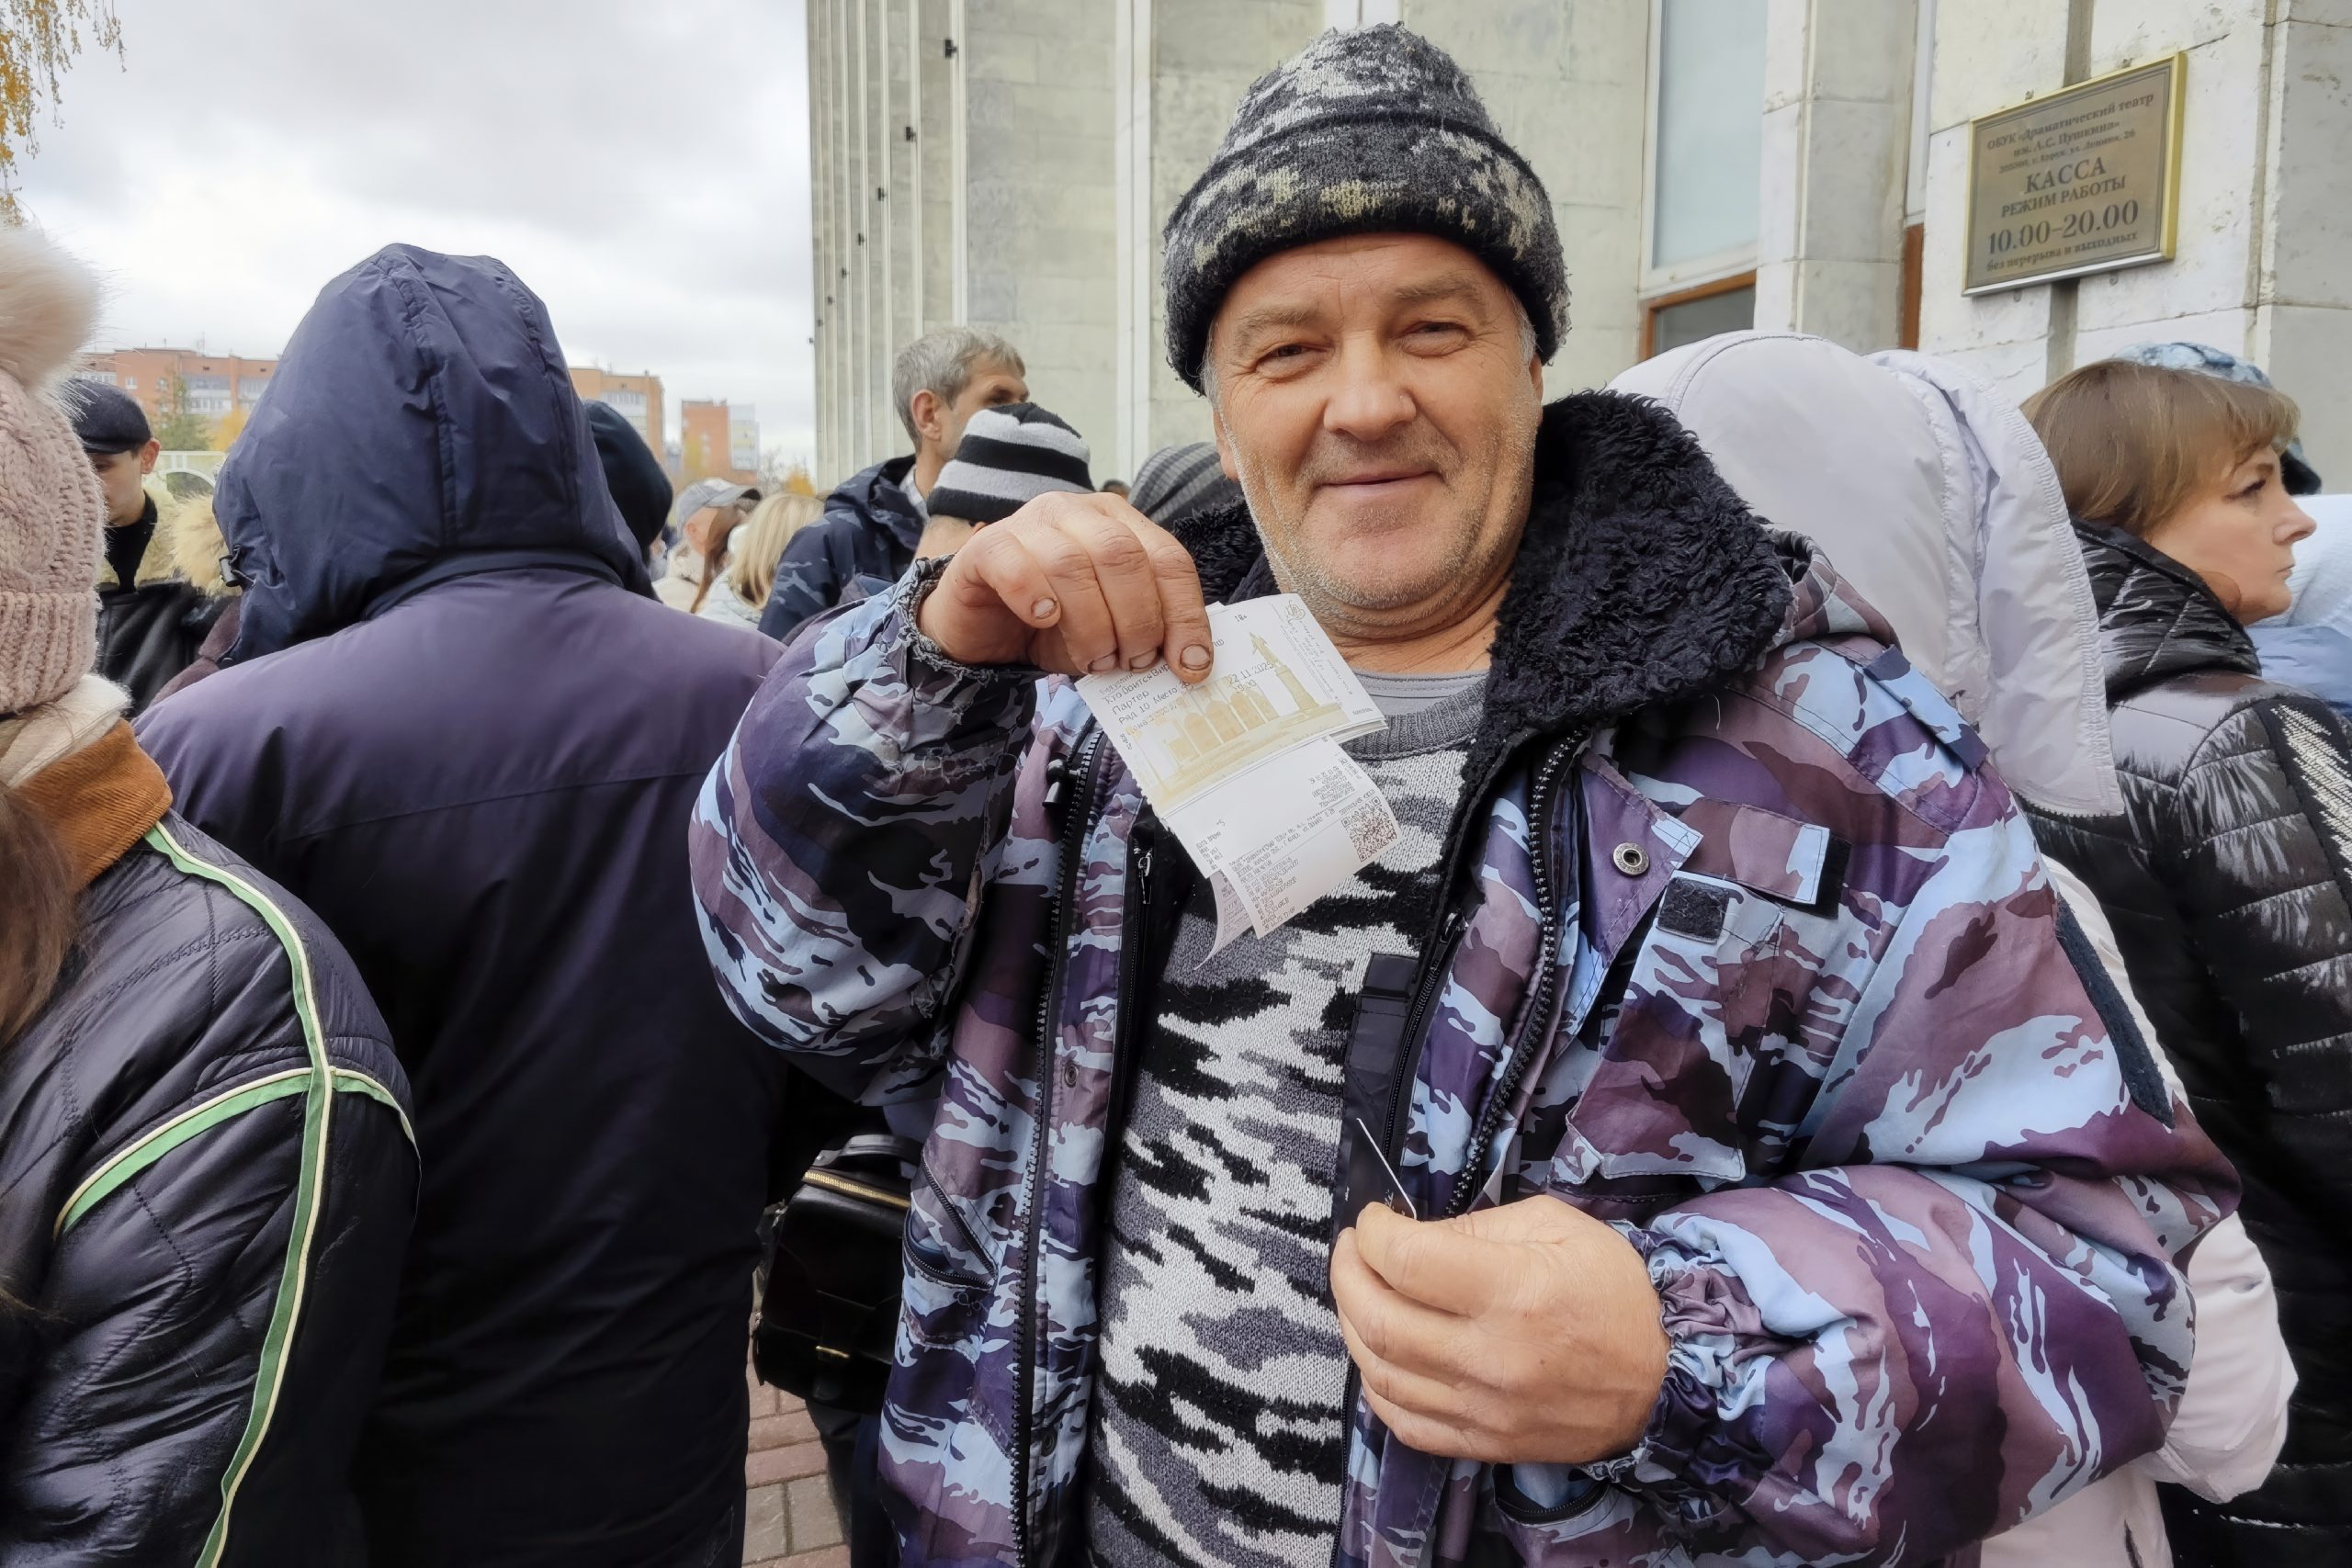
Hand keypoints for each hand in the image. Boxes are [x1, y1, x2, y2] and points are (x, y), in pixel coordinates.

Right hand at [913, 491, 1213, 680]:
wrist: (983, 631)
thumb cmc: (1053, 626)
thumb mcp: (1111, 632)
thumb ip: (1146, 636)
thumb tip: (1189, 665)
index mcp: (1120, 524)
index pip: (1168, 559)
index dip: (1184, 615)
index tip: (1190, 666)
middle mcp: (1078, 512)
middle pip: (1123, 556)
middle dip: (1137, 620)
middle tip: (1130, 663)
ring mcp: (1029, 521)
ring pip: (1073, 564)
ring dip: (1091, 624)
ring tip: (1093, 660)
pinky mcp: (988, 546)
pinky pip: (1016, 566)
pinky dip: (1034, 598)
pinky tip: (1043, 621)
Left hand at [1330, 1194, 1667, 1464]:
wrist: (1666, 1378)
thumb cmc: (1613, 1291)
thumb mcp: (1556, 1225)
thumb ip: (1477, 1226)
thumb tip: (1412, 1236)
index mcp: (1513, 1291)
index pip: (1406, 1261)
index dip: (1373, 1234)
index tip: (1373, 1221)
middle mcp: (1492, 1356)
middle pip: (1378, 1319)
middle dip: (1347, 1275)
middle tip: (1352, 1252)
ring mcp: (1485, 1408)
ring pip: (1381, 1372)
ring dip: (1353, 1326)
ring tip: (1360, 1295)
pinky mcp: (1485, 1443)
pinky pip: (1405, 1423)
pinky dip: (1378, 1386)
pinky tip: (1381, 1354)